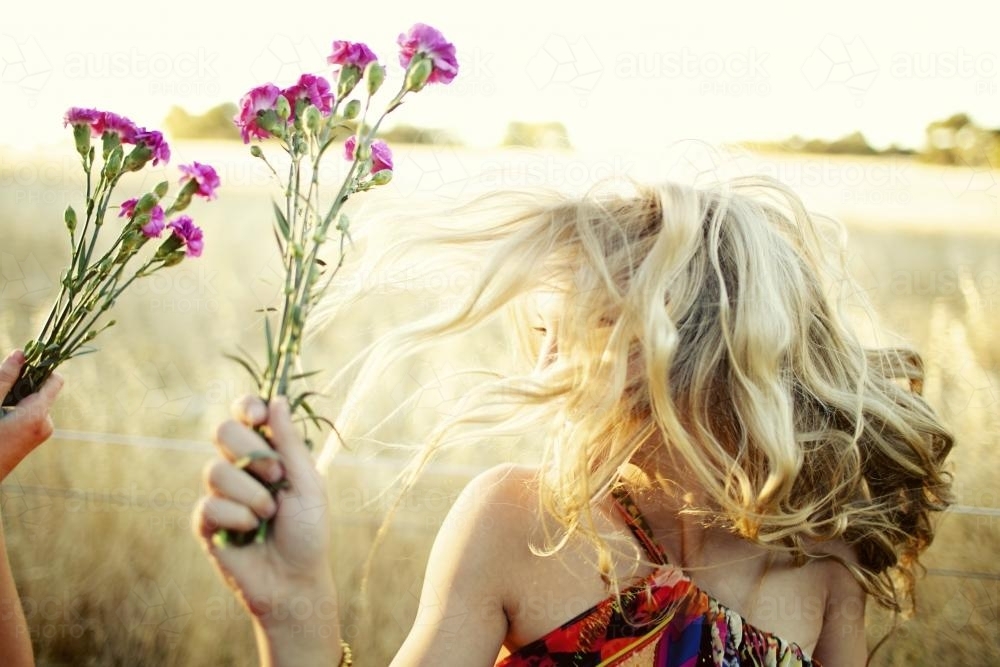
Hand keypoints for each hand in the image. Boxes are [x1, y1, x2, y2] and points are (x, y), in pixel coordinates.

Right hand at [0, 349, 63, 481]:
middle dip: (22, 384)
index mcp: (37, 415)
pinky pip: (31, 413)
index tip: (22, 364)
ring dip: (17, 397)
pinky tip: (1, 415)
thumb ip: (5, 379)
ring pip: (35, 402)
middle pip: (42, 390)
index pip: (55, 381)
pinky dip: (17, 408)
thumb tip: (21, 353)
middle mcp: (46, 424)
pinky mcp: (35, 438)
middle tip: (0, 390)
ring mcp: (42, 433)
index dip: (41, 368)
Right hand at [193, 395, 340, 663]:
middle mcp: (240, 467)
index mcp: (268, 452)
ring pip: (215, 470)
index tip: (257, 417)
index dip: (246, 407)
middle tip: (275, 476)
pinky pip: (209, 505)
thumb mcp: (307, 483)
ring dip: (250, 494)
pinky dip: (237, 518)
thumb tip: (277, 400)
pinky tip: (250, 532)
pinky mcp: (206, 522)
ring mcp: (220, 493)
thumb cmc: (308, 531)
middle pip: (221, 430)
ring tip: (268, 515)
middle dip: (251, 452)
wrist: (295, 580)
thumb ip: (289, 443)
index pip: (245, 413)